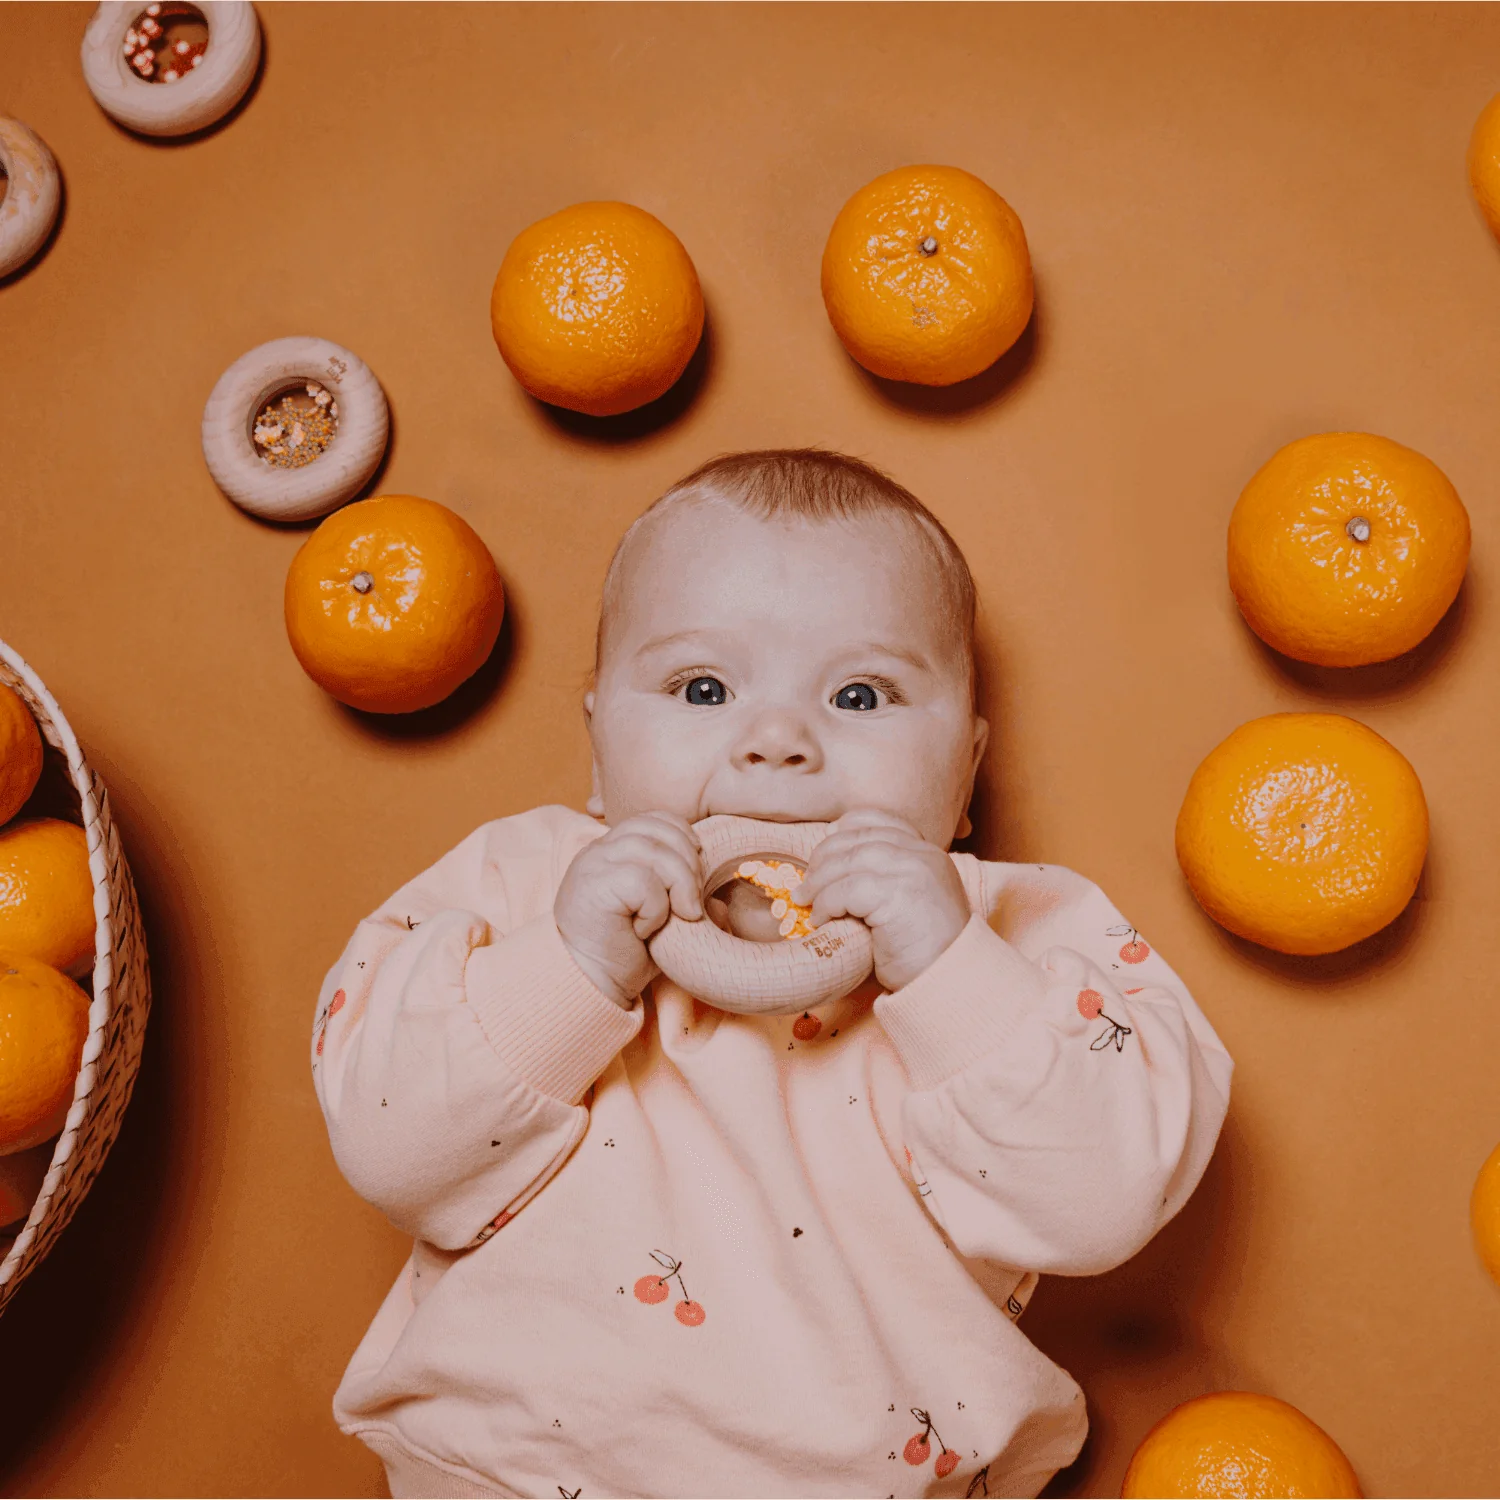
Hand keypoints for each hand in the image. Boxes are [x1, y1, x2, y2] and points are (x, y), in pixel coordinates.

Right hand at [555, 813, 703, 1005]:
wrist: (591, 986)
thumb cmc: (625, 954)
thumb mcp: (664, 921)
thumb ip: (686, 899)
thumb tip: (722, 900)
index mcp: (612, 851)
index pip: (653, 819)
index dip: (682, 835)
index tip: (698, 863)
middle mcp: (599, 851)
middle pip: (658, 830)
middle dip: (689, 863)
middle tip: (691, 904)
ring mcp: (593, 866)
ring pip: (654, 852)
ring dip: (679, 885)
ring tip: (677, 917)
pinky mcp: (592, 886)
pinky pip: (642, 881)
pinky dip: (655, 908)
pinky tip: (644, 930)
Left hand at [798, 810, 969, 990]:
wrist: (950, 980)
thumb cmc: (925, 952)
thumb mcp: (911, 904)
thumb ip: (887, 880)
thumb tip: (835, 871)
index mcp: (928, 853)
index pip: (882, 821)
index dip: (848, 827)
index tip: (827, 840)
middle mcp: (922, 856)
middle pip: (859, 839)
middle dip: (824, 858)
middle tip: (806, 884)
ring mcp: (912, 872)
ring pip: (848, 861)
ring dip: (819, 883)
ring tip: (806, 902)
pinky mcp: (897, 894)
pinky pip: (847, 890)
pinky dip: (826, 904)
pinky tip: (820, 920)